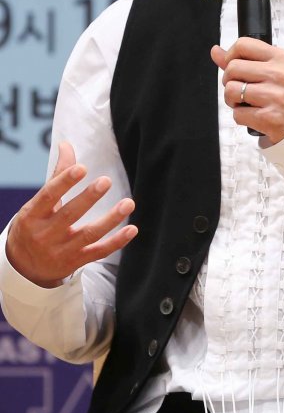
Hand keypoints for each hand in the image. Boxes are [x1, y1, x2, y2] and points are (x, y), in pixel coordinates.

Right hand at [5, 142, 136, 287]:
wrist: (23, 267)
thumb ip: (57, 175)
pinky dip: (116, 242)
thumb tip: (66, 145)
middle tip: (106, 181)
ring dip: (110, 220)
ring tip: (128, 203)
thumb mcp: (38, 203)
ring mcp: (61, 251)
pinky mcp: (75, 262)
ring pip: (88, 235)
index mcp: (32, 215)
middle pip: (69, 215)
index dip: (64, 182)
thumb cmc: (34, 226)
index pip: (48, 196)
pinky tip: (132, 229)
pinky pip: (98, 253)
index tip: (81, 168)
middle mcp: (45, 235)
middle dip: (88, 198)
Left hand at [211, 37, 283, 143]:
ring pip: (231, 90)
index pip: (243, 44)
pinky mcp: (269, 117)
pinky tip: (253, 116)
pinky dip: (241, 117)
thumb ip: (246, 60)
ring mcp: (274, 96)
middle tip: (240, 89)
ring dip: (232, 100)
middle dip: (229, 81)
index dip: (230, 55)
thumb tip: (215, 51)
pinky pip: (237, 114)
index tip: (234, 67)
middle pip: (232, 68)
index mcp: (282, 58)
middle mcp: (279, 74)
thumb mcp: (277, 70)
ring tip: (245, 103)